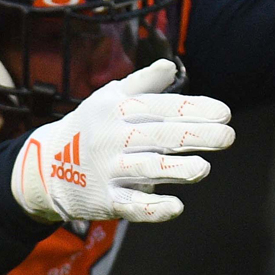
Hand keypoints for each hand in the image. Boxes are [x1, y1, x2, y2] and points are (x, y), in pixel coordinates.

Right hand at [10, 59, 233, 223]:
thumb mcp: (109, 97)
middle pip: (159, 135)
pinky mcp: (104, 201)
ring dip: (175, 170)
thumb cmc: (90, 126)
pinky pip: (130, 205)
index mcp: (119, 109)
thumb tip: (170, 66)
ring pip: (146, 169)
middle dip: (196, 135)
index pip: (163, 107)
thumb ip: (143, 83)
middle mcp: (114, 138)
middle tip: (228, 136)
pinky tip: (177, 207)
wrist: (46, 165)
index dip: (195, 109)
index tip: (225, 113)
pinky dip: (152, 208)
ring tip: (203, 169)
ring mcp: (109, 170)